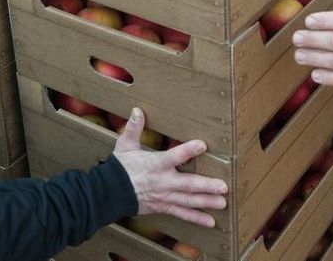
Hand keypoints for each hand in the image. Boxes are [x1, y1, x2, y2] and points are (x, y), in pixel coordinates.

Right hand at [112, 108, 227, 227]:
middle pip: (187, 184)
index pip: (174, 156)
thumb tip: (137, 110)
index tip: (202, 144)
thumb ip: (134, 128)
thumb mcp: (125, 145)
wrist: (109, 193)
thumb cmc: (120, 167)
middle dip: (206, 186)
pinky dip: (196, 218)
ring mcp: (164, 196)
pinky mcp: (163, 206)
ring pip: (188, 201)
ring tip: (223, 203)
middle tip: (223, 186)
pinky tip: (211, 222)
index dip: (188, 150)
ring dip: (206, 202)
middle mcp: (163, 181)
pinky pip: (182, 213)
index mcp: (156, 164)